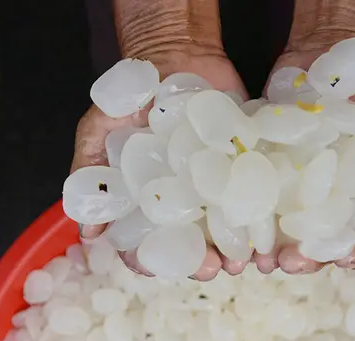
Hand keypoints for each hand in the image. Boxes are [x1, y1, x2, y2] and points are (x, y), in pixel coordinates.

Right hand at [70, 47, 248, 280]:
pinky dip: (263, 223)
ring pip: (226, 234)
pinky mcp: (244, 172)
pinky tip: (267, 235)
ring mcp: (215, 190)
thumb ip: (89, 173)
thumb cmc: (131, 95)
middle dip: (199, 263)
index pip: (142, 246)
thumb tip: (88, 233)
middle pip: (191, 247)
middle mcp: (182, 205)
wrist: (176, 57)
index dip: (147, 262)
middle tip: (210, 268)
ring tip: (242, 259)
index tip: (154, 269)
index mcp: (145, 204)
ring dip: (235, 253)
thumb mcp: (98, 129)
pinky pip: (255, 202)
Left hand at [261, 47, 354, 274]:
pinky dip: (252, 221)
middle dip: (311, 260)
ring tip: (265, 258)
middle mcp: (339, 202)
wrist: (334, 47)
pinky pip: (260, 202)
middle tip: (293, 263)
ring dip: (277, 251)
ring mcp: (303, 189)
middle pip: (328, 245)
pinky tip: (243, 230)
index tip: (347, 258)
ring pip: (291, 234)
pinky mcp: (272, 172)